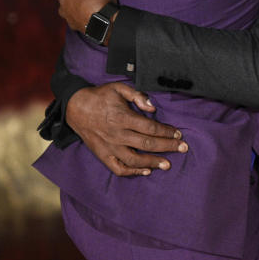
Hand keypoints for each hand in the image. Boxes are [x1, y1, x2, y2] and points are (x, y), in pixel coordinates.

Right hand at [66, 83, 186, 176]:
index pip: (150, 127)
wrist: (74, 107)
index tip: (178, 133)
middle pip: (147, 144)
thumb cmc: (100, 96)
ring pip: (134, 159)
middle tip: (183, 148)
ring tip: (168, 164)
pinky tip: (146, 171)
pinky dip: (132, 171)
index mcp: (122, 117)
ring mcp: (109, 146)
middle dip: (168, 146)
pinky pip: (118, 168)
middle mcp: (117, 134)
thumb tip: (153, 107)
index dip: (166, 131)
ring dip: (153, 162)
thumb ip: (137, 95)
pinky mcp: (102, 154)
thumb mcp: (118, 88)